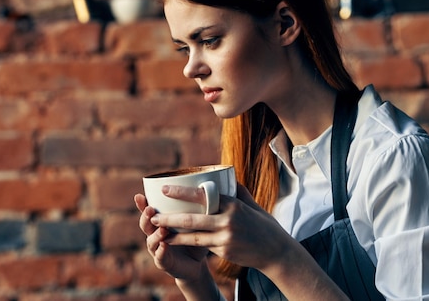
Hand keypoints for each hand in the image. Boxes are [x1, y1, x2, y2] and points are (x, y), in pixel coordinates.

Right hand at [134, 193, 209, 280]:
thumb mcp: (195, 222)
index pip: (148, 211)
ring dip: (155, 234)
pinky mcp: (164, 262)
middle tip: (150, 209)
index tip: (139, 195)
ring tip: (163, 229)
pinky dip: (161, 251)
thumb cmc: (194, 238)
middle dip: (145, 217)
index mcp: (160, 222)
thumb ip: (195, 209)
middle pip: (145, 225)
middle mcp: (155, 235)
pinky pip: (160, 257)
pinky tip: (164, 245)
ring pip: (151, 241)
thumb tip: (205, 188)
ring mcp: (157, 249)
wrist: (196, 263)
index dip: (142, 204)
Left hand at [150, 183, 295, 271]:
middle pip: (192, 219)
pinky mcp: (225, 251)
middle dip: (169, 217)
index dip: (182, 193)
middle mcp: (228, 220)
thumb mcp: (252, 204)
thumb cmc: (263, 224)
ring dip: (173, 233)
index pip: (203, 196)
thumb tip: (227, 176)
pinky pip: (202, 246)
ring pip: (193, 236)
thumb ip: (238, 192)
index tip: (165, 189)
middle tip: (152, 214)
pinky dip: (186, 243)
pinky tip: (174, 241)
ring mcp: (226, 237)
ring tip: (157, 229)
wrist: (276, 251)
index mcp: (233, 204)